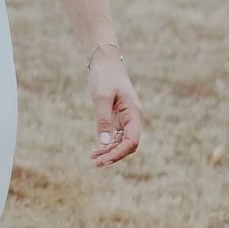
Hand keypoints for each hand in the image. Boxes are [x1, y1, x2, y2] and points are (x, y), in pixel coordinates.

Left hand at [87, 50, 142, 167]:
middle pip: (128, 145)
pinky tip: (96, 150)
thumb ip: (103, 119)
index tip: (104, 160)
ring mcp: (127, 120)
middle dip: (114, 155)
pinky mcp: (119, 119)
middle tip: (96, 163)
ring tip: (93, 159)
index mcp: (135, 114)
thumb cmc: (105, 78)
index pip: (132, 141)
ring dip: (109, 152)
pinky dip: (107, 145)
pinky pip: (116, 137)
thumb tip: (104, 142)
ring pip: (122, 143)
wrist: (105, 64)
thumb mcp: (101, 97)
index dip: (119, 153)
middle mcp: (134, 119)